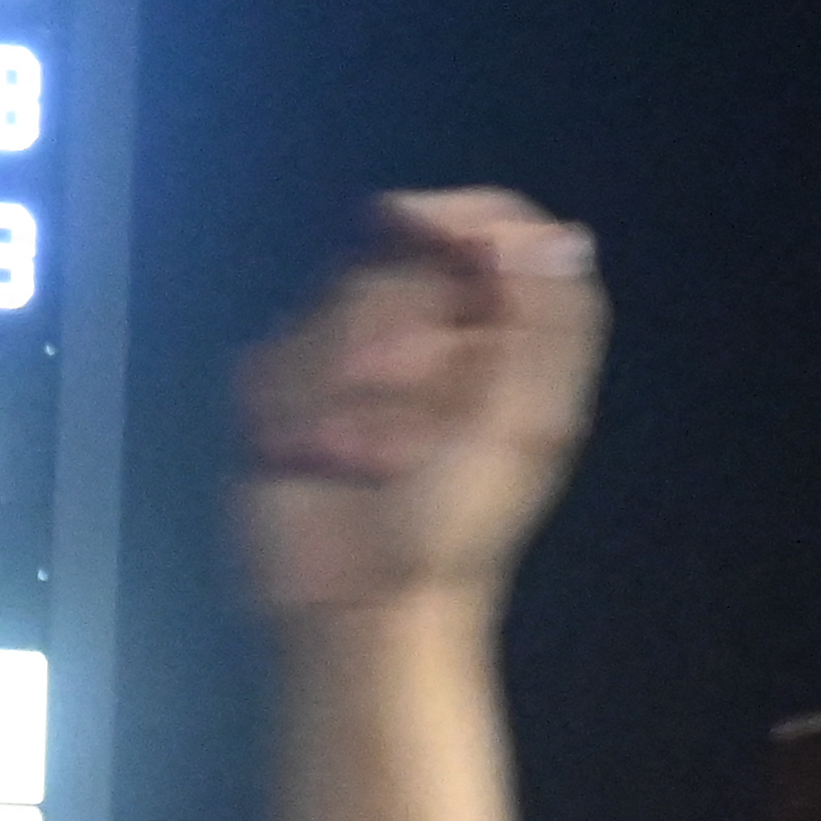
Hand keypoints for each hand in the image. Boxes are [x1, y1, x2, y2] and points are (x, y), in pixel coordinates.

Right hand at [236, 189, 606, 622]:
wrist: (355, 606)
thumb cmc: (450, 531)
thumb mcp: (526, 426)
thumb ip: (546, 325)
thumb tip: (550, 237)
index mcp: (501, 337)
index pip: (491, 231)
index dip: (456, 215)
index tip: (409, 224)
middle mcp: (429, 338)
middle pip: (397, 266)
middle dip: (388, 335)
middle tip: (398, 425)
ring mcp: (351, 364)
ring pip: (327, 308)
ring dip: (333, 383)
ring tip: (349, 457)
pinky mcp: (283, 397)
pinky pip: (271, 358)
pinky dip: (283, 405)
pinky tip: (301, 453)